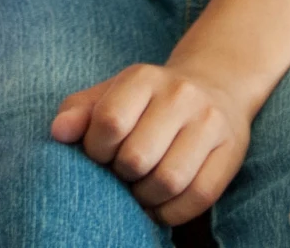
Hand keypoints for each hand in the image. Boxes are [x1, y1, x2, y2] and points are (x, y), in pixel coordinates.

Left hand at [51, 62, 252, 225]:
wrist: (215, 87)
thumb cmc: (149, 101)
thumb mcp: (111, 94)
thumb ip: (79, 112)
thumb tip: (58, 133)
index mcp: (144, 78)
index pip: (110, 122)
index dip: (96, 150)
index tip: (101, 154)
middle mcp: (181, 95)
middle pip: (137, 158)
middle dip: (121, 175)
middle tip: (123, 173)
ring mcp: (210, 122)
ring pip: (168, 181)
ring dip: (146, 197)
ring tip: (140, 189)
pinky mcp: (231, 151)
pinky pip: (198, 198)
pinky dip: (172, 212)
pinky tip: (161, 203)